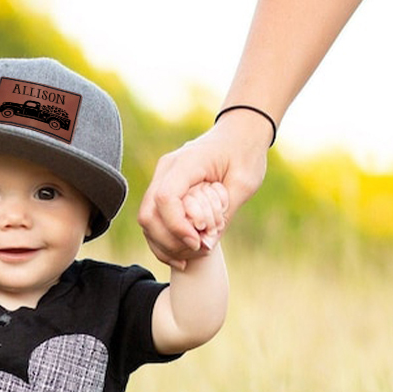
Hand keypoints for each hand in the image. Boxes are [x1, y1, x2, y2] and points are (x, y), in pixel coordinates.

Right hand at [138, 114, 269, 267]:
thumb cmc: (245, 154)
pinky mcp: (164, 189)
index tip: (198, 242)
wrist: (239, 134)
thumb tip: (206, 245)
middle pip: (149, 213)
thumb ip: (225, 213)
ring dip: (164, 244)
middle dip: (169, 240)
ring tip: (191, 257)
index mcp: (187, 162)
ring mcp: (161, 178)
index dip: (177, 226)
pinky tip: (182, 253)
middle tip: (197, 252)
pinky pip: (154, 219)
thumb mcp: (244, 183)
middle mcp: (166, 169)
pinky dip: (164, 239)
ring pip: (147, 219)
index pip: (165, 198)